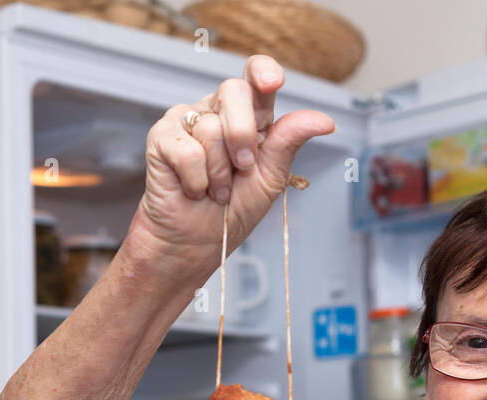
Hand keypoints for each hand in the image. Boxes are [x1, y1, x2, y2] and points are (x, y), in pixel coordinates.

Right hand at [126, 54, 335, 271]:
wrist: (198, 242)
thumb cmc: (233, 212)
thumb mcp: (270, 178)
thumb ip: (289, 142)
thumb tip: (325, 120)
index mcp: (250, 115)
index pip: (255, 73)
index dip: (262, 70)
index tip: (271, 82)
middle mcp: (217, 111)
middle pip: (234, 90)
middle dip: (243, 135)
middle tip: (243, 168)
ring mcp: (187, 120)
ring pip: (211, 128)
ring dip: (219, 173)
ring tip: (215, 190)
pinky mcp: (161, 136)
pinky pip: (187, 150)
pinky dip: (196, 180)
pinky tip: (193, 189)